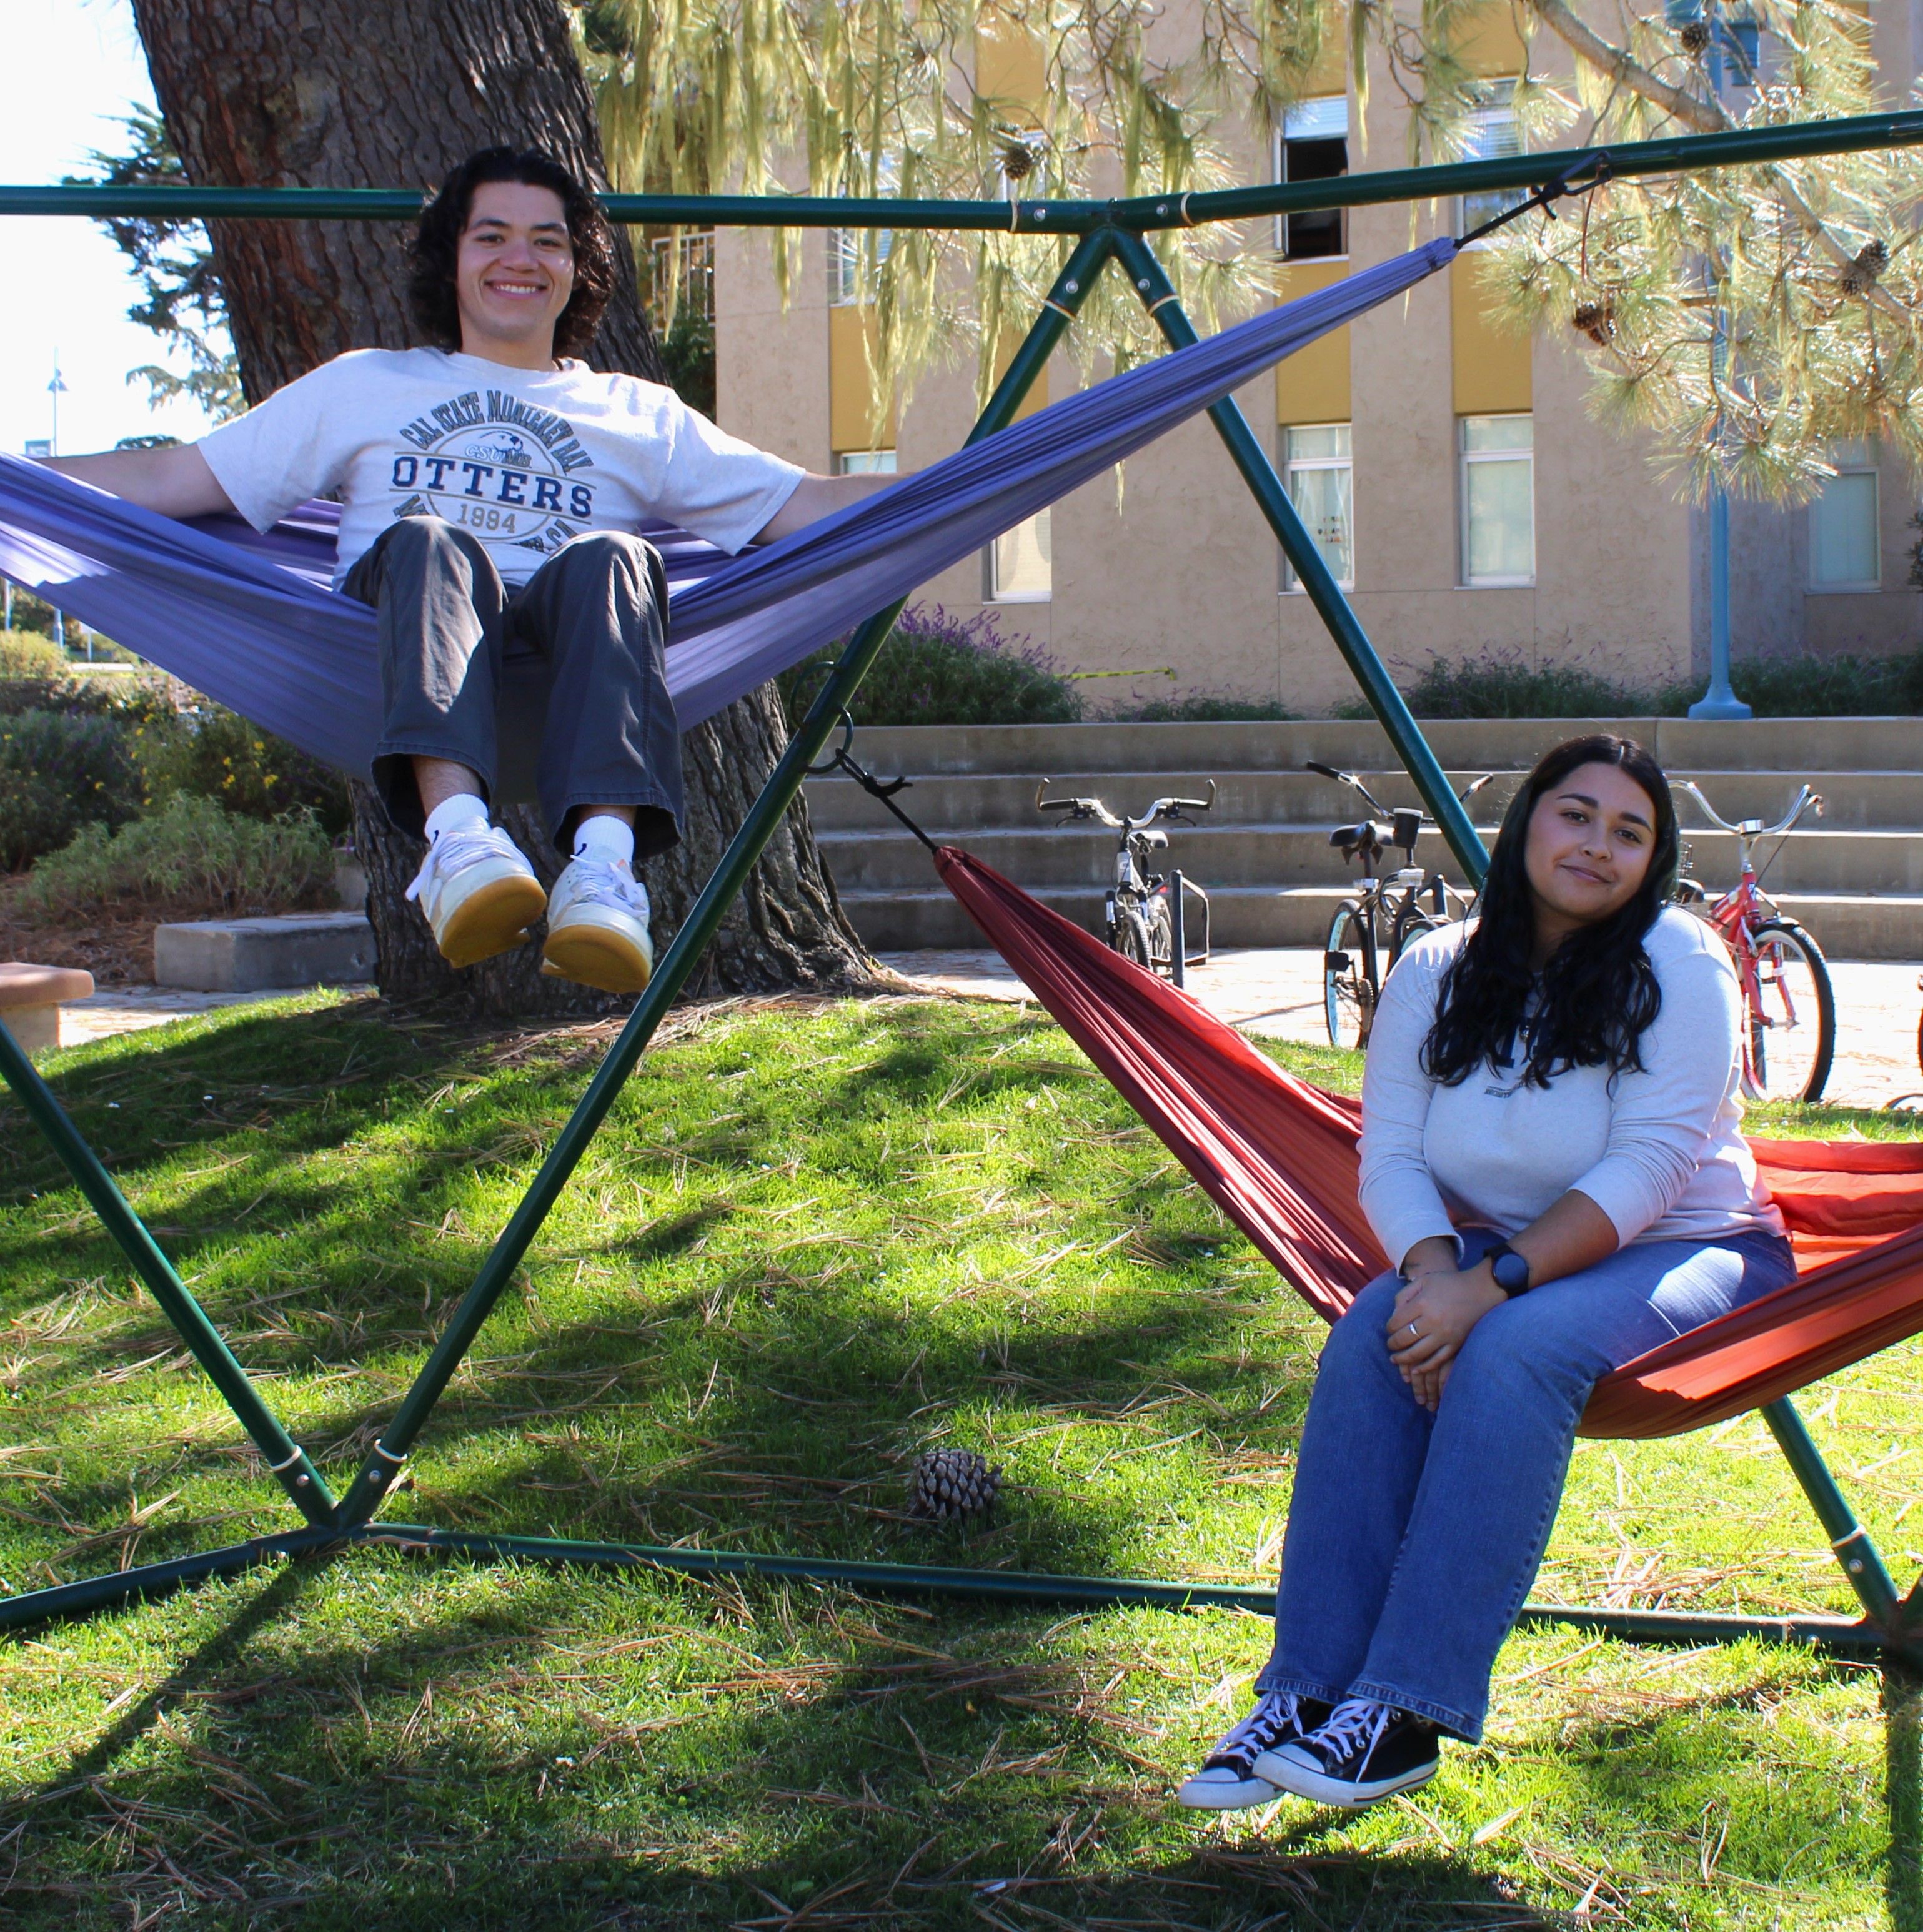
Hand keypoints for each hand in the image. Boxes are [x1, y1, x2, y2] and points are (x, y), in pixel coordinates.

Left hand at [1386, 1264, 1504, 1411]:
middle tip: (1390, 1345)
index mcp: (1422, 1303)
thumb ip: (1404, 1295)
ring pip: (1417, 1353)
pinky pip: (1437, 1361)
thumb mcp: (1424, 1281)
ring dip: (1403, 1359)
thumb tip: (1393, 1315)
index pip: (1396, 1322)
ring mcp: (1445, 1335)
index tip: (1390, 1329)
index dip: (1389, 1328)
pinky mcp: (1456, 1344)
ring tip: (1395, 1359)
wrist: (1482, 1290)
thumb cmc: (1450, 1283)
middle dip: (1392, 1344)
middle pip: (1404, 1338)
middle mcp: (1432, 1321)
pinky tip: (1415, 1370)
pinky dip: (1424, 1367)